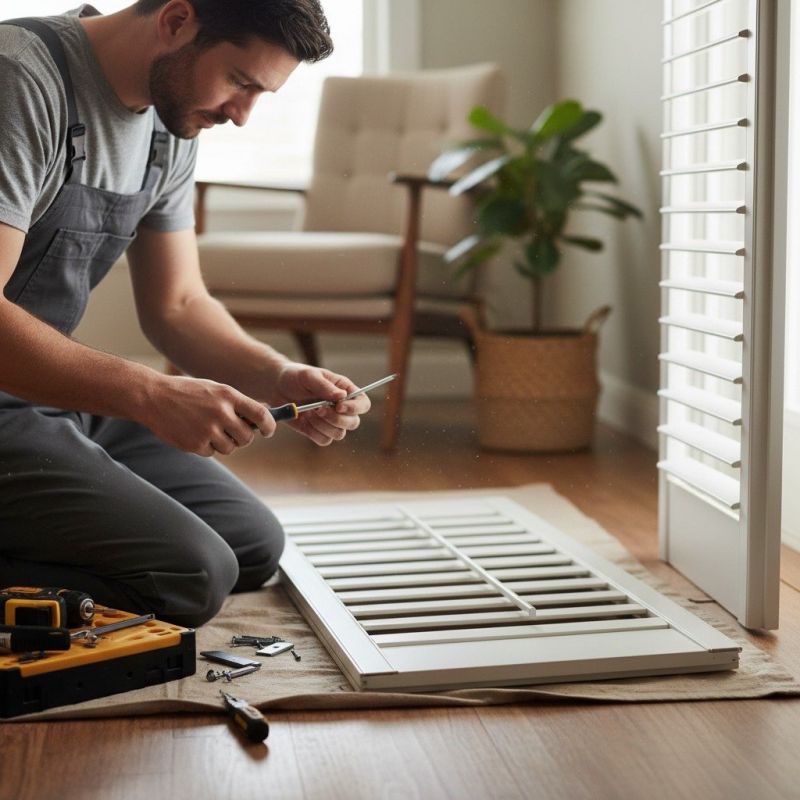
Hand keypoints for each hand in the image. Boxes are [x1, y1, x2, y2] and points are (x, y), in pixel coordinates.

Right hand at [143, 375, 274, 456]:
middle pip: (247, 437)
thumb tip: (258, 422)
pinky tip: (194, 433)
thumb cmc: (187, 393)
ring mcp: (208, 430)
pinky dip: (207, 447)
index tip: (268, 431)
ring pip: (230, 448)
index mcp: (228, 395)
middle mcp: (220, 412)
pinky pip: (212, 452)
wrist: (153, 397)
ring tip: (209, 429)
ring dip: (224, 443)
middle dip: (243, 438)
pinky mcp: (195, 444)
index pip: (260, 414)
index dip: (269, 425)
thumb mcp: (214, 389)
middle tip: (234, 433)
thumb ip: (235, 404)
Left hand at [271, 364, 370, 445]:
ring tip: (309, 412)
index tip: (338, 406)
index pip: (363, 404)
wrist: (277, 387)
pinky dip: (314, 432)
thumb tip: (342, 397)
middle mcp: (342, 408)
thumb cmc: (296, 377)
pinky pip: (324, 440)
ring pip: (339, 434)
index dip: (355, 408)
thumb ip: (325, 386)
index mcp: (345, 391)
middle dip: (336, 419)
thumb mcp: (309, 376)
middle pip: (354, 423)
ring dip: (323, 425)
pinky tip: (305, 420)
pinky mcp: (318, 431)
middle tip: (318, 409)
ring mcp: (330, 422)